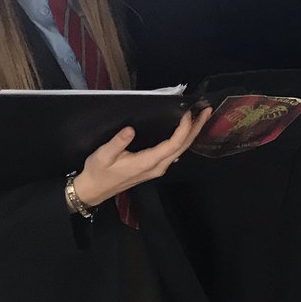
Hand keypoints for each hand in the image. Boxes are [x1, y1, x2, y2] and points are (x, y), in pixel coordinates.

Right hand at [73, 107, 212, 207]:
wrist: (93, 190)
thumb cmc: (97, 172)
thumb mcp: (103, 155)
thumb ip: (117, 142)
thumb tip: (130, 129)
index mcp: (148, 162)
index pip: (174, 144)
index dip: (184, 128)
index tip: (188, 113)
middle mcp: (157, 167)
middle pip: (183, 146)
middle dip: (196, 128)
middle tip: (207, 110)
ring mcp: (157, 169)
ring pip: (181, 150)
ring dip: (192, 133)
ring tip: (201, 117)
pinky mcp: (154, 168)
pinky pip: (174, 153)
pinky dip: (183, 139)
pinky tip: (185, 131)